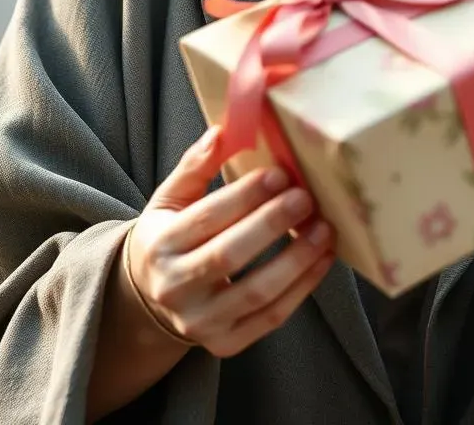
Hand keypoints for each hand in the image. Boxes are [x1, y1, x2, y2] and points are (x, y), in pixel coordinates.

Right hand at [125, 126, 334, 356]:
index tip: (279, 174)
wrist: (150, 297)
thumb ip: (195, 166)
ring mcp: (200, 323)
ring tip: (323, 228)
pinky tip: (322, 258)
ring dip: (296, 259)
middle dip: (272, 224)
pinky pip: (271, 318)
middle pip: (229, 256)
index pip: (205, 218)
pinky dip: (303, 289)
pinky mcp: (225, 344)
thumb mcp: (170, 198)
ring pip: (256, 293)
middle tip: (305, 197)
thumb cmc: (168, 236)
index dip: (245, 196)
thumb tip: (224, 130)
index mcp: (159, 245)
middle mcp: (175, 288)